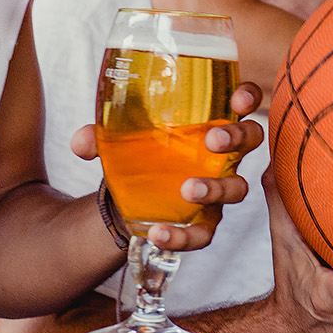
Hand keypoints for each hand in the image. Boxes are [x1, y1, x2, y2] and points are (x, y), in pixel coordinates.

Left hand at [69, 83, 265, 250]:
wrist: (128, 198)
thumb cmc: (140, 155)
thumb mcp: (121, 140)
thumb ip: (102, 137)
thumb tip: (81, 142)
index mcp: (211, 121)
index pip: (242, 102)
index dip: (248, 96)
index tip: (238, 98)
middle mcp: (223, 154)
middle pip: (250, 140)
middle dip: (237, 137)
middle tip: (213, 140)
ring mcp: (219, 189)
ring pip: (236, 188)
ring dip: (215, 188)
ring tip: (188, 190)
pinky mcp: (205, 223)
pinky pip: (204, 233)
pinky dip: (183, 236)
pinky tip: (158, 233)